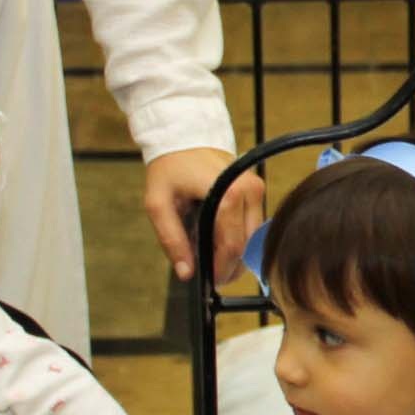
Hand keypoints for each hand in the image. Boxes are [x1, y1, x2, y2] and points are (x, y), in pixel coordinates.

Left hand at [144, 149, 266, 284]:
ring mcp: (255, 188)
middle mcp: (247, 191)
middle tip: (214, 277)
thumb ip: (172, 240)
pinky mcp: (256, 188)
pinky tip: (222, 241)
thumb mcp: (158, 205)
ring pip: (254, 237)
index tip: (212, 281)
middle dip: (231, 265)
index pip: (231, 246)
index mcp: (227, 195)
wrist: (183, 134)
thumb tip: (186, 272)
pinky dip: (240, 237)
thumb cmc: (169, 167)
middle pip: (247, 244)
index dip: (222, 268)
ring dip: (237, 252)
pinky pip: (253, 223)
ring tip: (215, 259)